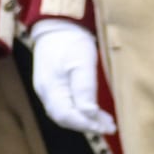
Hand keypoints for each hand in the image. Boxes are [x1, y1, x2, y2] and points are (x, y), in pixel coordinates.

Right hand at [29, 20, 114, 134]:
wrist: (57, 25)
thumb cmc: (71, 42)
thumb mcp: (83, 64)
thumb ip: (84, 90)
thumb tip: (89, 115)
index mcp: (51, 87)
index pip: (66, 116)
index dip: (85, 125)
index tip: (104, 127)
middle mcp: (45, 92)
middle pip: (64, 118)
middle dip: (87, 124)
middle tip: (109, 127)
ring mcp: (46, 88)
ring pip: (64, 113)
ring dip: (85, 119)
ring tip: (106, 122)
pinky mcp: (52, 84)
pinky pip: (64, 104)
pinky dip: (80, 111)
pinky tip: (93, 110)